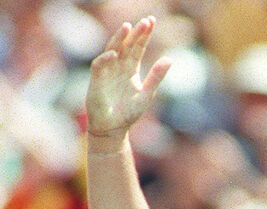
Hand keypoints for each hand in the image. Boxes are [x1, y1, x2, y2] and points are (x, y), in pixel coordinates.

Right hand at [86, 18, 170, 139]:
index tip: (152, 21)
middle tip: (146, 21)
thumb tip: (170, 59)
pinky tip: (114, 54)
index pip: (138, 47)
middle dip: (135, 32)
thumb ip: (156, 77)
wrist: (113, 130)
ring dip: (119, 39)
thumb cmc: (128, 113)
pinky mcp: (96, 81)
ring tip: (127, 26)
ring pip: (112, 49)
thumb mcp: (146, 94)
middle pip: (127, 44)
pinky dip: (105, 59)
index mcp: (130, 68)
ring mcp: (107, 71)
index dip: (144, 35)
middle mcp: (118, 66)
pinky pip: (99, 65)